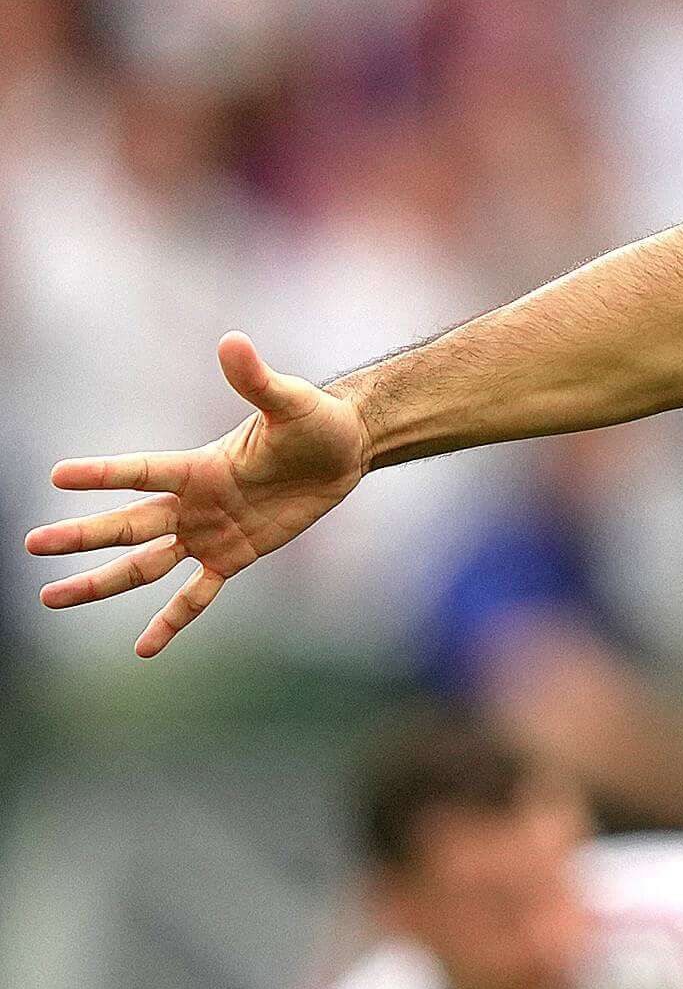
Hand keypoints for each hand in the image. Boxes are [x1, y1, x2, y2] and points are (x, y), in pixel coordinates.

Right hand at [28, 332, 366, 655]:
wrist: (344, 450)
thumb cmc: (315, 420)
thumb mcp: (290, 401)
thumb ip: (257, 378)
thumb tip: (233, 341)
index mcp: (199, 465)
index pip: (141, 471)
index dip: (103, 474)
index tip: (56, 476)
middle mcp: (193, 502)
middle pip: (127, 524)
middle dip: (81, 536)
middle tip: (32, 544)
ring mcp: (209, 533)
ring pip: (144, 564)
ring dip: (100, 582)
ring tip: (51, 598)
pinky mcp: (234, 556)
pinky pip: (195, 595)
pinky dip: (171, 620)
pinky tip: (143, 647)